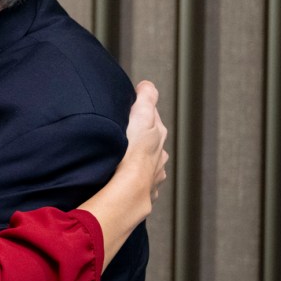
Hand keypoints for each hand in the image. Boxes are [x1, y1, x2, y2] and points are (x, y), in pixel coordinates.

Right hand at [124, 80, 168, 202]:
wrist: (129, 187)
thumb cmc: (133, 152)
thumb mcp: (141, 114)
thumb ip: (147, 97)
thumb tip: (148, 85)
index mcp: (158, 136)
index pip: (151, 119)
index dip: (139, 114)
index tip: (128, 112)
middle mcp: (159, 157)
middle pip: (150, 144)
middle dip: (138, 141)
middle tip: (121, 137)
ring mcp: (152, 177)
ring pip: (146, 167)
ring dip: (136, 164)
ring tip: (121, 162)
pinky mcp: (143, 195)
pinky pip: (139, 186)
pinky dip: (132, 183)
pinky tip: (122, 181)